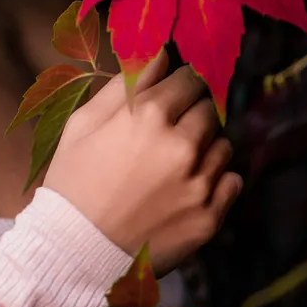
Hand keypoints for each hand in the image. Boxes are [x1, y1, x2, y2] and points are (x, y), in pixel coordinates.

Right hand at [41, 49, 241, 276]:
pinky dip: (216, 181)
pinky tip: (185, 189)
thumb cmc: (73, 182)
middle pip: (209, 108)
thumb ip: (124, 85)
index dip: (179, 84)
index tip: (171, 94)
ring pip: (223, 144)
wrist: (74, 253)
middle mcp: (181, 145)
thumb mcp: (83, 124)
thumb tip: (158, 54)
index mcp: (149, 115)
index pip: (189, 78)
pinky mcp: (210, 216)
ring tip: (173, 165)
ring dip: (205, 148)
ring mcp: (199, 183)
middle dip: (192, 114)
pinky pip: (233, 181)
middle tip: (169, 133)